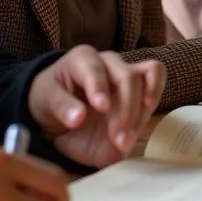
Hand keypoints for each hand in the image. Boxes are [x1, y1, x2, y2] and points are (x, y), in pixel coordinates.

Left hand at [27, 45, 164, 167]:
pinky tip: (144, 117)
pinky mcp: (139, 89)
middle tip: (117, 139)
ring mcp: (126, 74)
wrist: (60, 115)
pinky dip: (155, 94)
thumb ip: (61, 107)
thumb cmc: (51, 101)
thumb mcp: (45, 102)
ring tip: (125, 141)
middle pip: (126, 76)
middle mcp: (107, 62)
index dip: (99, 87)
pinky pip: (156, 78)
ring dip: (140, 112)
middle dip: (125, 109)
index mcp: (82, 59)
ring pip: (147, 77)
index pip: (94, 69)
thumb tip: (78, 117)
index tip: (101, 108)